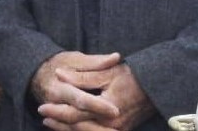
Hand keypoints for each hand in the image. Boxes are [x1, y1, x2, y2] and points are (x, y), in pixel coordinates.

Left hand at [39, 60, 156, 130]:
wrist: (154, 87)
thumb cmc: (131, 77)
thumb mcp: (106, 73)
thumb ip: (81, 76)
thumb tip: (59, 74)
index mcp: (107, 109)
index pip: (76, 113)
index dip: (57, 111)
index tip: (42, 107)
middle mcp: (112, 125)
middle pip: (79, 128)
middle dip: (59, 123)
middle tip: (43, 116)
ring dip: (68, 130)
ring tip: (52, 123)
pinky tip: (71, 127)